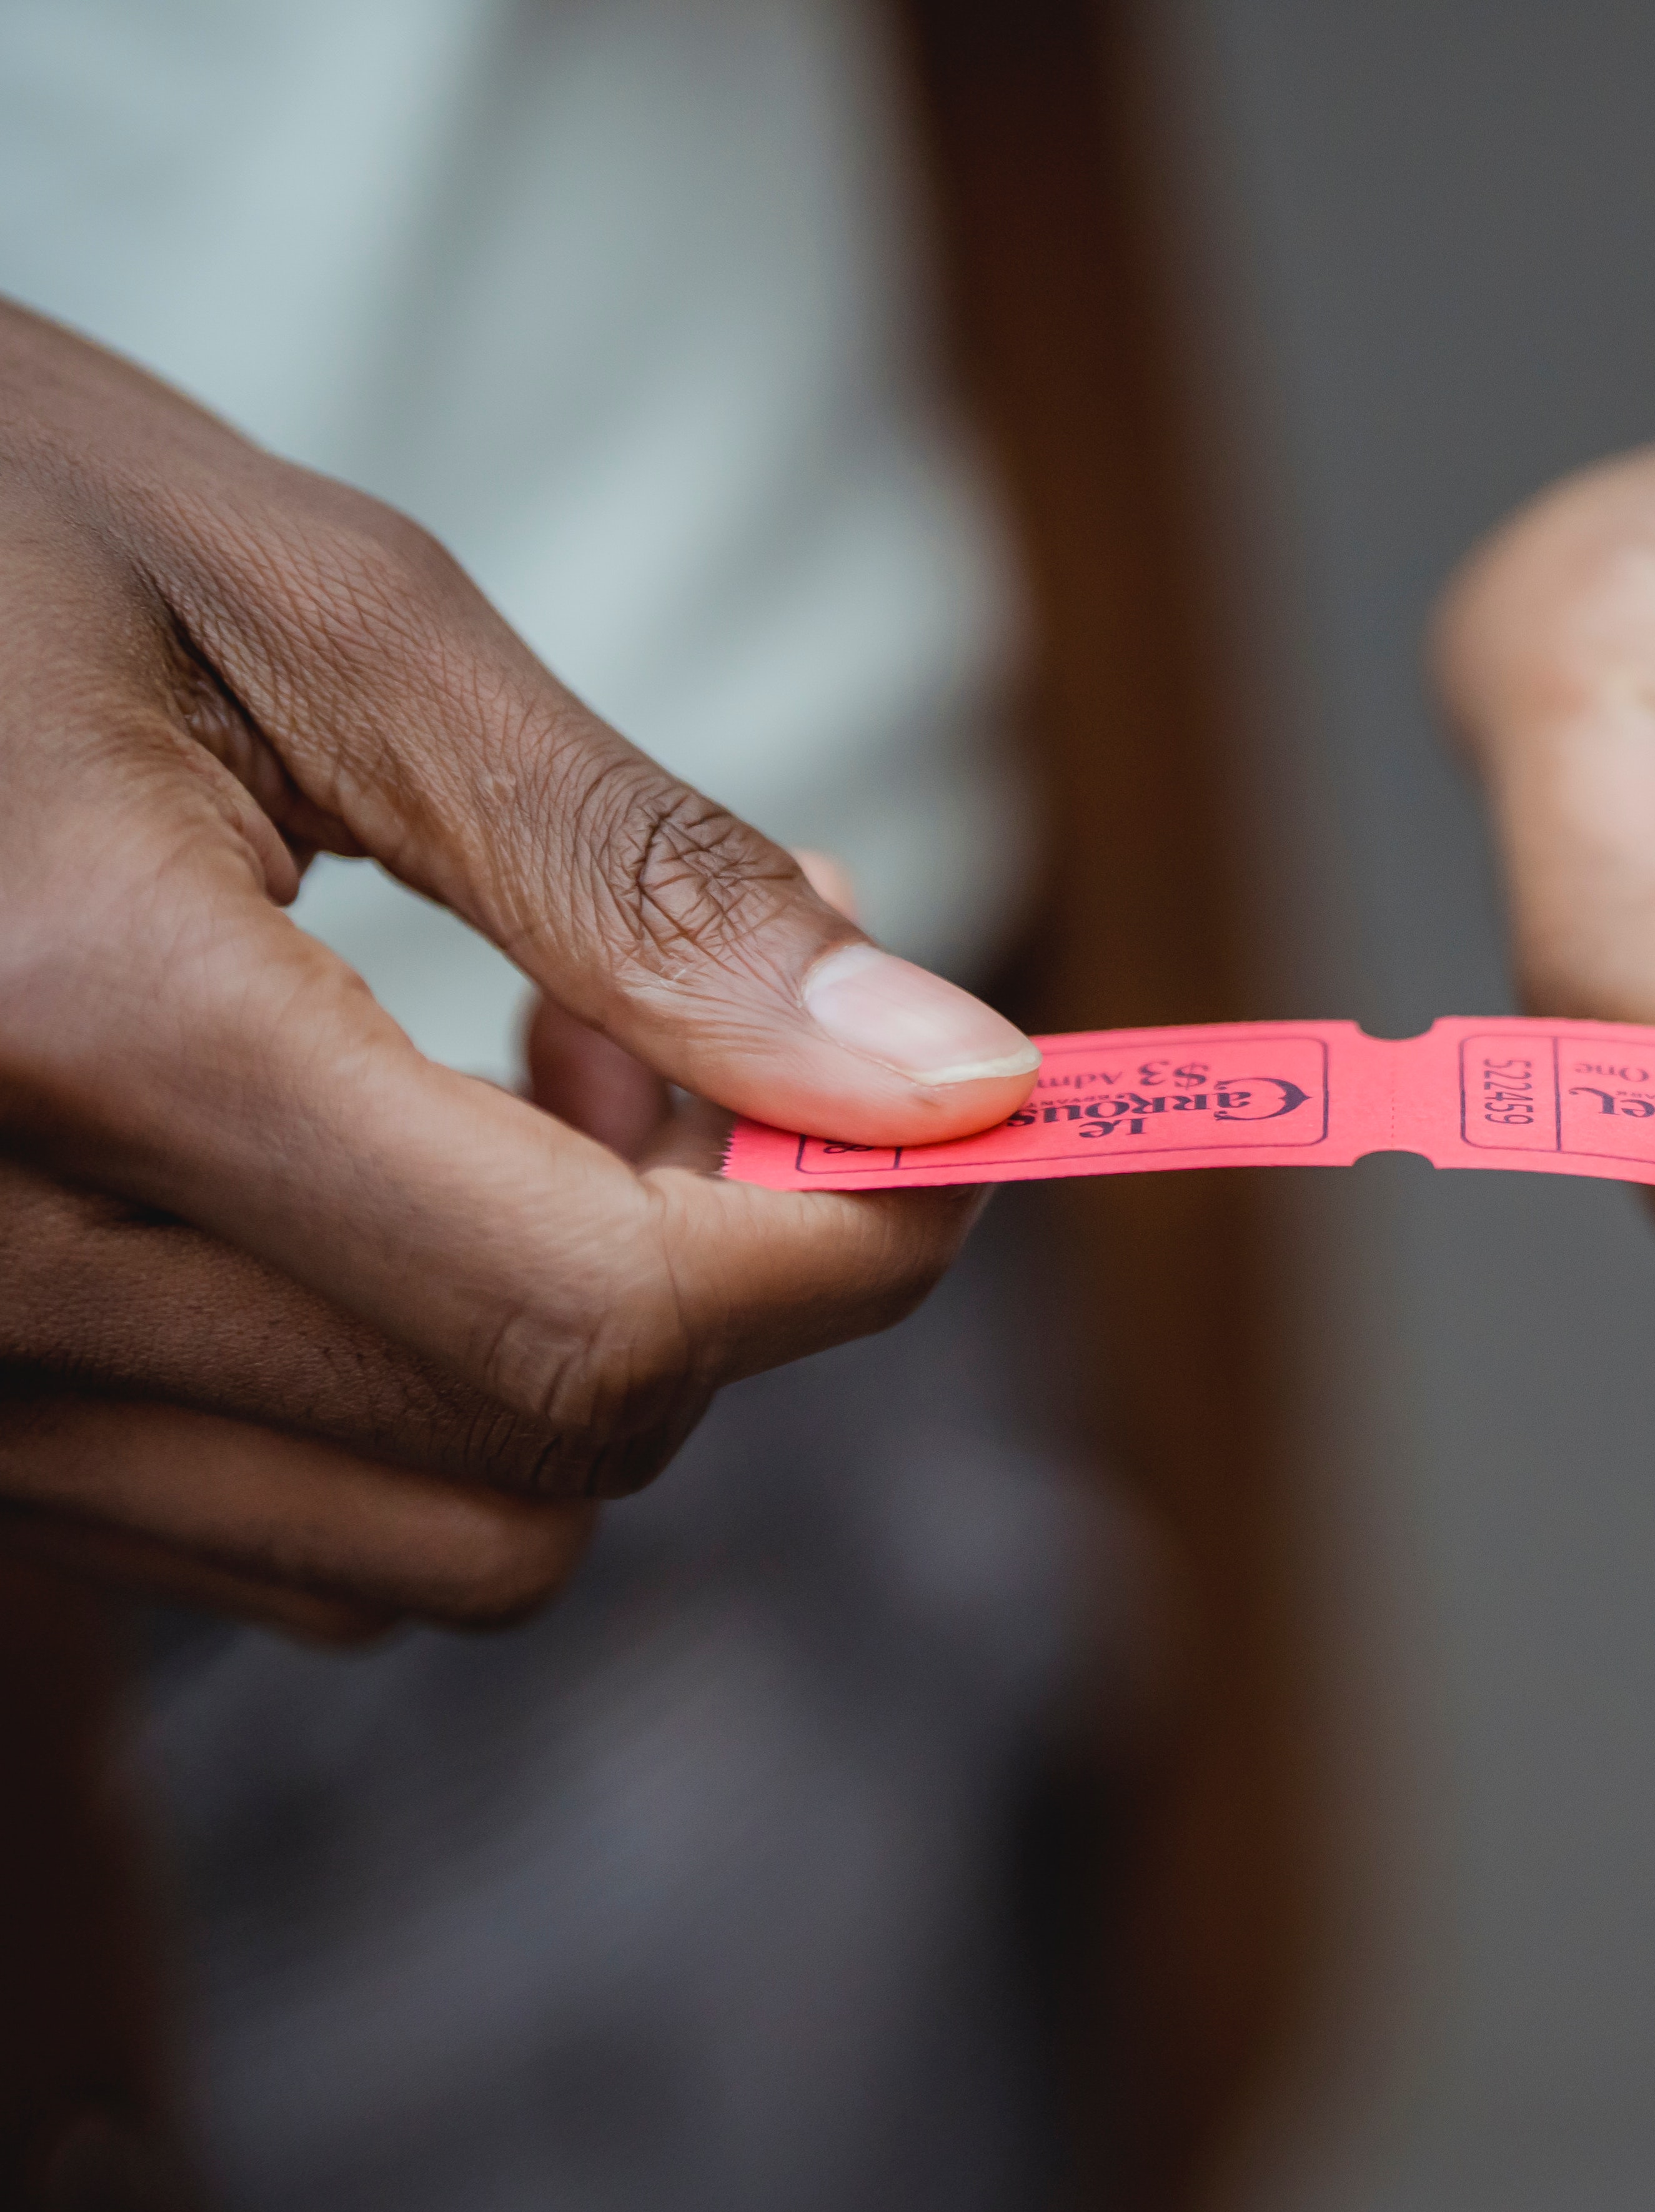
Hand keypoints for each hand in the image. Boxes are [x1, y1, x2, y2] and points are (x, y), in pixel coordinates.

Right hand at [0, 299, 1039, 1638]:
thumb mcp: (327, 614)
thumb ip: (646, 878)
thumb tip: (954, 1081)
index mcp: (77, 1026)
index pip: (598, 1310)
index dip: (849, 1243)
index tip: (955, 1113)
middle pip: (549, 1446)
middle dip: (720, 1270)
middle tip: (687, 1026)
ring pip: (444, 1543)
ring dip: (579, 1347)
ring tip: (529, 1074)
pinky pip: (301, 1540)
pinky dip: (424, 1389)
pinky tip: (385, 1173)